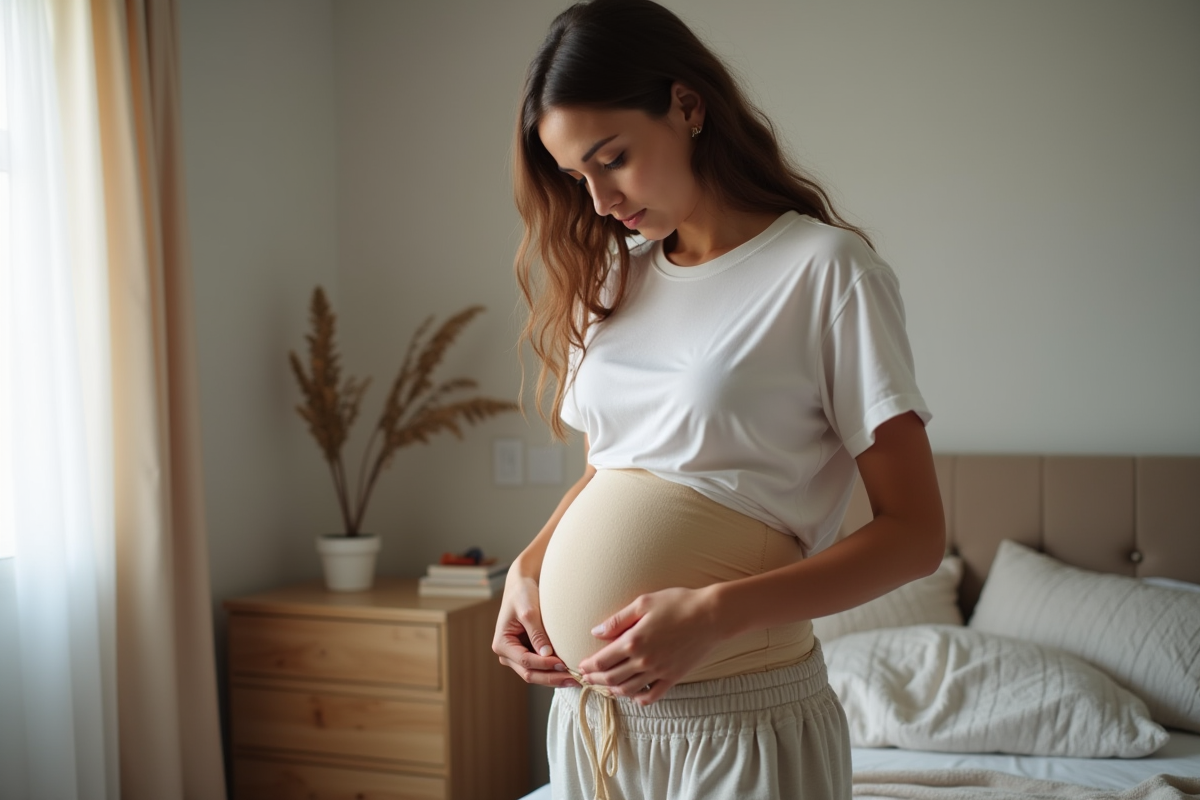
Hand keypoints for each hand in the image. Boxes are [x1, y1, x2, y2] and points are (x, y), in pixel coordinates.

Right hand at [492, 569, 579, 689]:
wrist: (521, 585)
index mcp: (502, 644)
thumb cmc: (522, 594)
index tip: (563, 664)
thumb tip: (547, 655)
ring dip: (554, 678)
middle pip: (529, 674)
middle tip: (574, 679)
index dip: (545, 665)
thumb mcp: (529, 612)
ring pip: (535, 675)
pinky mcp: (527, 654)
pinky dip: (553, 672)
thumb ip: (537, 633)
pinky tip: (569, 673)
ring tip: (575, 680)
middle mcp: (507, 654)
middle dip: (551, 678)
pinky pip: (540, 668)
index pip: (525, 661)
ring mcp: (516, 656)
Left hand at [578, 585, 724, 705]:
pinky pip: (652, 695)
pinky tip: (633, 695)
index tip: (581, 666)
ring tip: (606, 686)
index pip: (602, 660)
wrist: (711, 615)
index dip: (588, 665)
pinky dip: (639, 698)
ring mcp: (659, 672)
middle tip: (587, 678)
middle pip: (611, 677)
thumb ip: (618, 620)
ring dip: (613, 690)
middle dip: (596, 679)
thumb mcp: (644, 603)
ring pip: (628, 689)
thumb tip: (596, 632)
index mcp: (633, 641)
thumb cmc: (678, 603)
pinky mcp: (673, 677)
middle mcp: (643, 661)